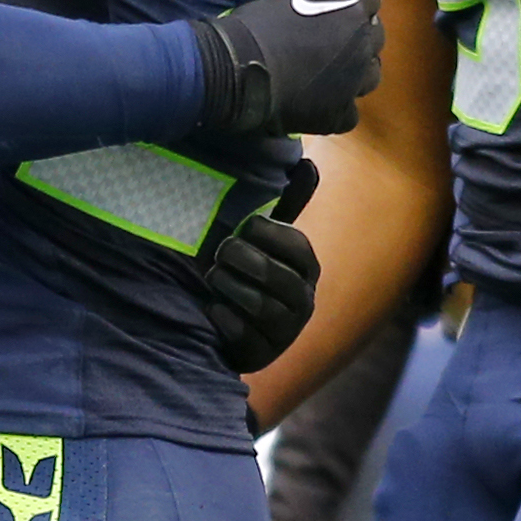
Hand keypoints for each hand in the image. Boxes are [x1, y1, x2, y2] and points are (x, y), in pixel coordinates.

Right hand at [191, 0, 384, 136]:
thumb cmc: (262, 20)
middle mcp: (363, 46)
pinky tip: (321, 101)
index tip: (338, 8)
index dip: (354, 3)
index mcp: (354, 10)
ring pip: (371, 75)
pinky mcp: (341, 114)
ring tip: (335, 72)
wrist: (239, 67)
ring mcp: (354, 83)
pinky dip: (339, 106)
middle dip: (361, 35)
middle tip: (335, 40)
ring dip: (358, 71)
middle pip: (376, 37)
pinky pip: (350, 111)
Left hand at [199, 208, 321, 372]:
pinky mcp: (262, 355)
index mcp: (307, 270)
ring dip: (230, 286)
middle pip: (277, 276)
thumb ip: (286, 204)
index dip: (267, 232)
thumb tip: (308, 165)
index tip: (243, 227)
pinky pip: (245, 336)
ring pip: (262, 307)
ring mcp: (285, 332)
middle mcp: (304, 302)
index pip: (297, 245)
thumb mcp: (264, 241)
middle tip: (220, 251)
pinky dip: (225, 318)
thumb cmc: (246, 272)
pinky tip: (212, 307)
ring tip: (212, 276)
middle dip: (242, 259)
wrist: (227, 327)